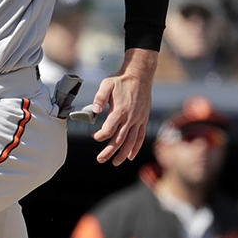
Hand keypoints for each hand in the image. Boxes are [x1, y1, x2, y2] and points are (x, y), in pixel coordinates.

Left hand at [90, 49, 156, 165]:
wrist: (140, 75)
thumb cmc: (121, 80)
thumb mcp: (107, 84)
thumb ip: (99, 98)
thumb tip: (94, 110)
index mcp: (119, 111)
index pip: (108, 130)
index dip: (99, 136)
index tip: (94, 135)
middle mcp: (130, 118)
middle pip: (119, 140)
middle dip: (109, 152)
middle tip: (100, 160)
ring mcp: (138, 120)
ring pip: (131, 142)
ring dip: (122, 154)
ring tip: (115, 163)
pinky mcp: (143, 119)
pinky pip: (140, 137)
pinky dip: (136, 148)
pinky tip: (130, 156)